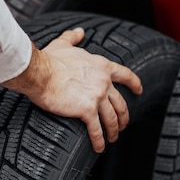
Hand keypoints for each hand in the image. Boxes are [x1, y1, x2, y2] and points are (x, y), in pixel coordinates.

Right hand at [1, 28, 142, 152]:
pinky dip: (99, 140)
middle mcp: (104, 82)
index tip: (139, 90)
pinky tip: (99, 147)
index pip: (125, 75)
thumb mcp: (63, 44)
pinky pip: (97, 130)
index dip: (134, 84)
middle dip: (124, 117)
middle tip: (123, 125)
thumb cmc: (49, 60)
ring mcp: (97, 97)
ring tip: (112, 138)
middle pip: (121, 103)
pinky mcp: (86, 110)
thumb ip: (73, 37)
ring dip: (114, 131)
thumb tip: (79, 32)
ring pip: (112, 119)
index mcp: (101, 66)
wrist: (39, 73)